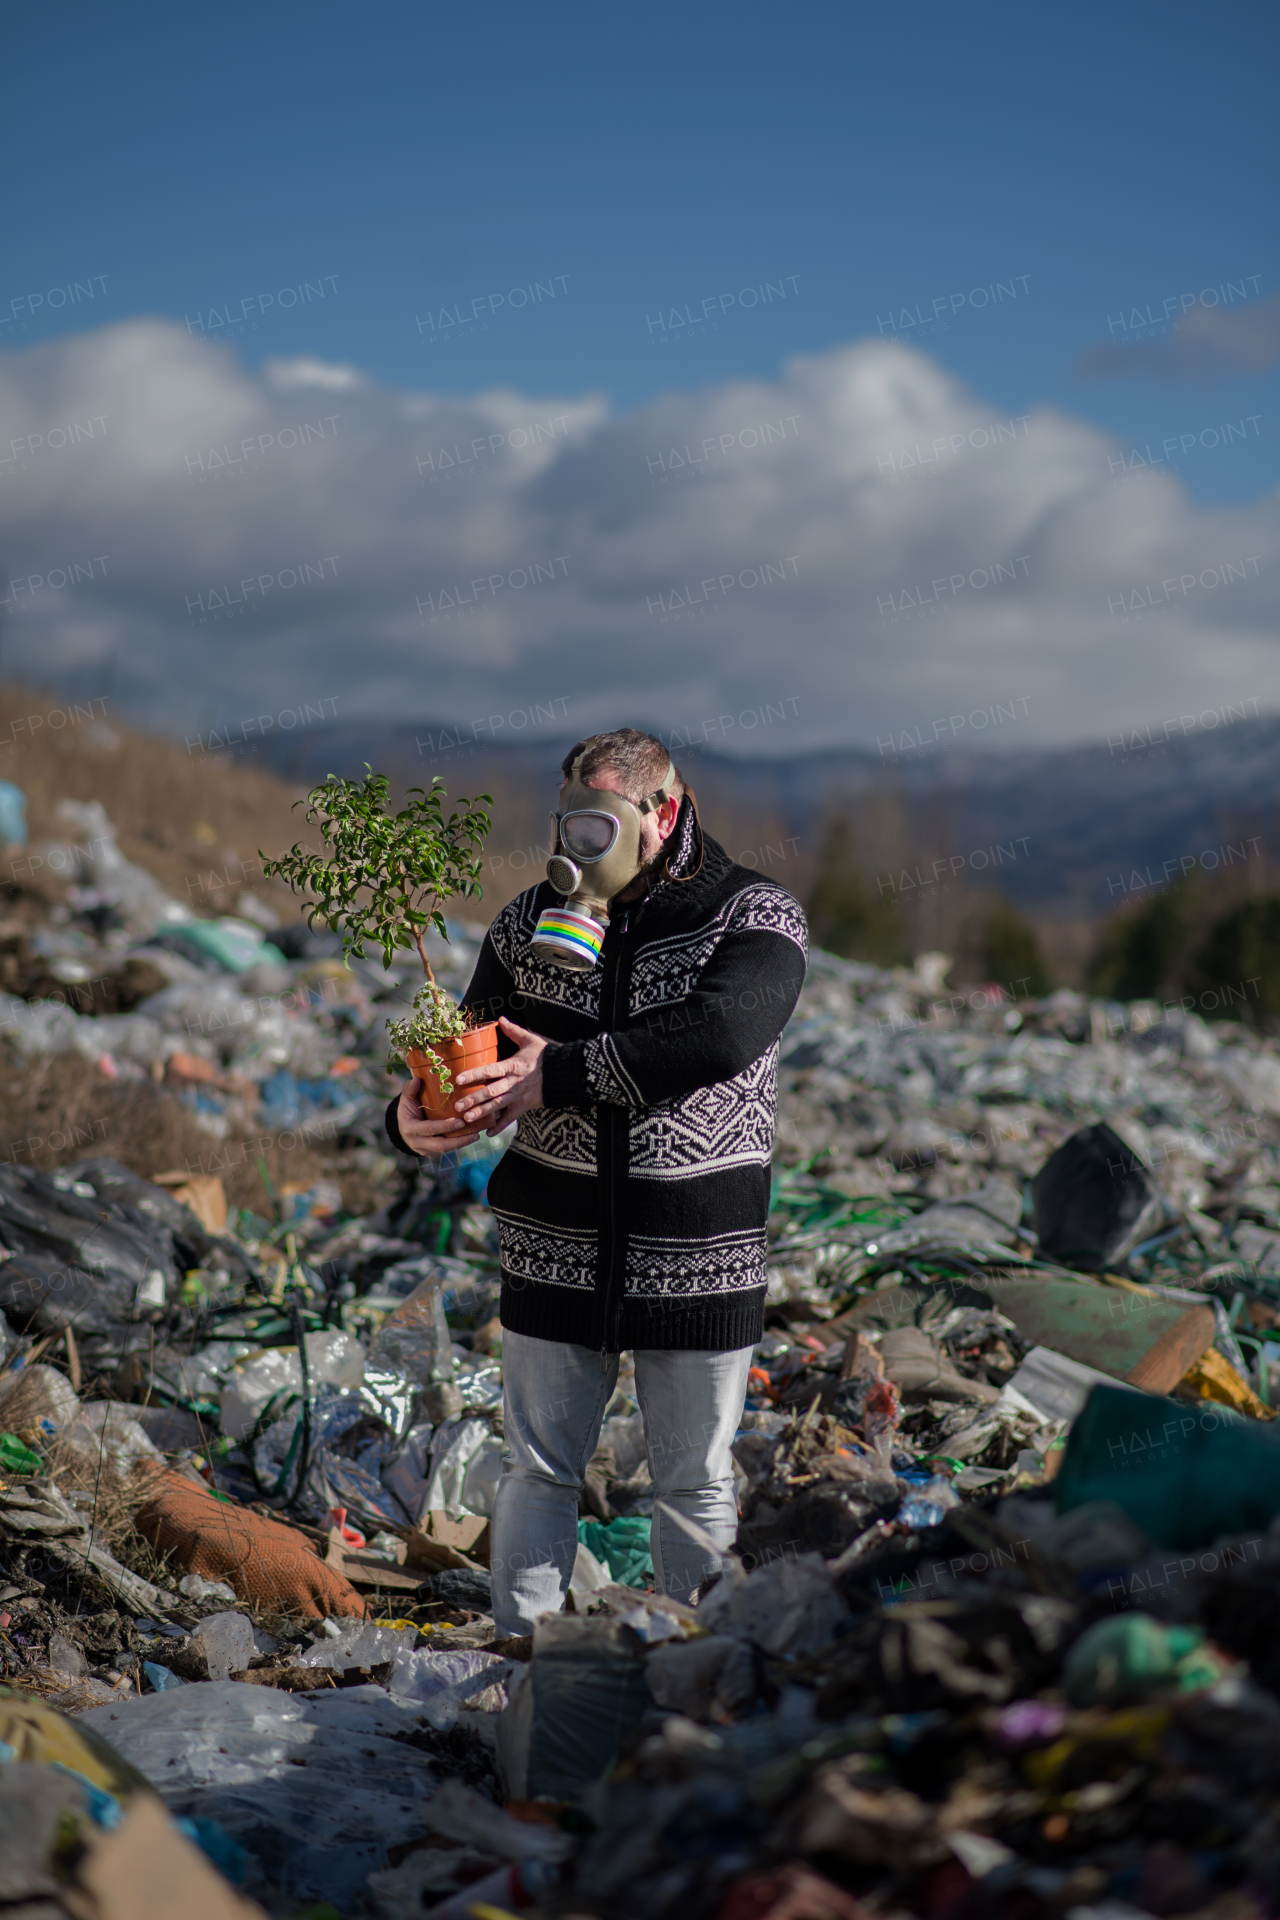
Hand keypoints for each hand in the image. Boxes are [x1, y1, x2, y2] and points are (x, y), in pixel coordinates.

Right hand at [396, 1079, 482, 1155]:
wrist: (403, 1126)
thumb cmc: (407, 1109)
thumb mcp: (406, 1099)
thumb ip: (410, 1090)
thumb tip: (416, 1079)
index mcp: (411, 1129)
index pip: (430, 1129)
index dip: (445, 1126)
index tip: (461, 1122)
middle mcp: (417, 1142)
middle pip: (441, 1145)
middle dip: (459, 1140)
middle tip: (475, 1133)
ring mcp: (424, 1150)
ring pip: (446, 1149)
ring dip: (462, 1143)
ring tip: (477, 1135)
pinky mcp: (432, 1153)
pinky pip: (446, 1149)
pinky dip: (459, 1144)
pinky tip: (471, 1137)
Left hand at [452, 1017, 546, 1133]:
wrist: (564, 1074)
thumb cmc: (546, 1056)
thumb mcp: (531, 1041)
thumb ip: (513, 1031)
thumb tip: (501, 1018)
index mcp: (512, 1066)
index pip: (490, 1071)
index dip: (474, 1075)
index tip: (458, 1079)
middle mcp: (513, 1083)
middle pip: (491, 1092)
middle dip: (474, 1099)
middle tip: (458, 1105)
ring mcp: (518, 1096)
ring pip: (498, 1106)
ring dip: (482, 1113)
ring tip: (467, 1119)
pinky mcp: (524, 1106)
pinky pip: (510, 1118)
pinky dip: (500, 1126)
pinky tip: (487, 1133)